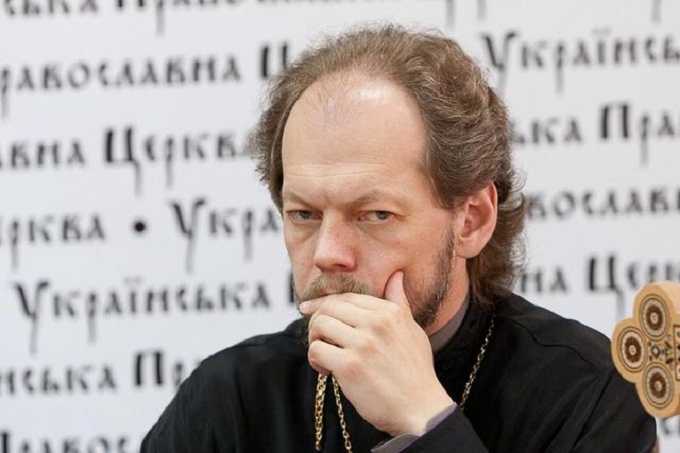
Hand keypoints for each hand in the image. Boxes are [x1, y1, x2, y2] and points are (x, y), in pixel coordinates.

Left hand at [300, 271, 453, 435]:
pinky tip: (327, 371)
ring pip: (320, 325)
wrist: (422, 411)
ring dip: (315, 340)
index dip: (324, 303)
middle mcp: (377, 323)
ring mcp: (363, 344)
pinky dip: (316, 360)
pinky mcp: (350, 366)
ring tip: (325, 356)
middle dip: (317, 321)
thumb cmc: (416, 373)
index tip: (309, 310)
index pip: (346, 297)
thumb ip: (399, 302)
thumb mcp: (413, 331)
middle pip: (329, 307)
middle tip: (320, 339)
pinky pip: (317, 350)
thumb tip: (396, 275)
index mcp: (390, 312)